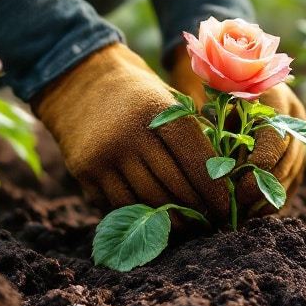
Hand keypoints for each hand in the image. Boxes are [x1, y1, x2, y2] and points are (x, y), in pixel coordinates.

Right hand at [32, 44, 234, 219]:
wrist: (78, 78)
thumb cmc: (137, 91)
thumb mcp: (167, 96)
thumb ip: (192, 129)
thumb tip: (224, 174)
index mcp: (156, 110)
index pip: (194, 158)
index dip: (213, 187)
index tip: (227, 206)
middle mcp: (129, 135)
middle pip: (173, 186)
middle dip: (197, 209)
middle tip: (213, 223)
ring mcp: (104, 156)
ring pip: (147, 202)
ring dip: (171, 222)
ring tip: (189, 227)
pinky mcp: (85, 172)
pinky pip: (118, 206)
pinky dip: (140, 216)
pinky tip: (157, 222)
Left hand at [171, 62, 305, 215]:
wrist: (227, 67)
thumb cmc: (209, 86)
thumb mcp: (209, 102)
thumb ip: (214, 131)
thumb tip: (215, 174)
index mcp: (276, 97)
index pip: (274, 142)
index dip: (256, 171)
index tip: (233, 192)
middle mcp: (295, 115)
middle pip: (288, 161)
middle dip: (262, 190)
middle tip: (236, 211)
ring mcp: (301, 132)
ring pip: (293, 172)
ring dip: (269, 198)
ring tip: (242, 215)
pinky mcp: (298, 148)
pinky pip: (293, 177)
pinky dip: (275, 196)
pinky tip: (254, 211)